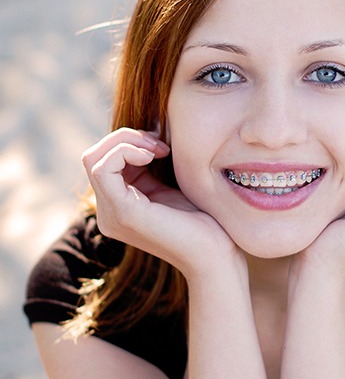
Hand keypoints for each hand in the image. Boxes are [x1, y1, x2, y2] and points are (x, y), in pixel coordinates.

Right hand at [81, 128, 244, 278]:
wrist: (217, 252)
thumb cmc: (203, 218)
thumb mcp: (171, 183)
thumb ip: (153, 163)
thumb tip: (150, 126)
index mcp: (119, 204)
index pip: (102, 160)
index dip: (128, 141)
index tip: (162, 145)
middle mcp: (108, 212)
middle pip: (94, 156)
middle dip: (125, 138)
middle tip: (160, 145)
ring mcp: (112, 214)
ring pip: (94, 158)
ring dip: (127, 142)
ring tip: (159, 150)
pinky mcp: (122, 213)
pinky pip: (104, 168)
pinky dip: (125, 152)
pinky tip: (152, 156)